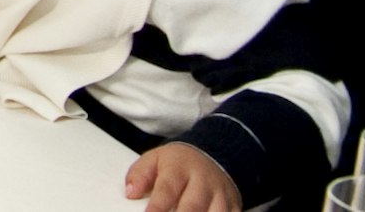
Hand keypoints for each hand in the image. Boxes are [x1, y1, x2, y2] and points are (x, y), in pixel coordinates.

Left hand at [123, 143, 239, 211]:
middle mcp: (203, 181)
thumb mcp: (155, 159)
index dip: (158, 206)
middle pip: (193, 206)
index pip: (167, 189)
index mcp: (179, 167)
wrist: (212, 157)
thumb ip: (140, 174)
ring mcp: (221, 195)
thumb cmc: (178, 163)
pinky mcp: (234, 206)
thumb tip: (130, 192)